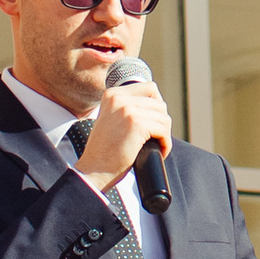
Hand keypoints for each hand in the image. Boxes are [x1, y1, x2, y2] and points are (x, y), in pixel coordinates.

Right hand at [75, 72, 170, 195]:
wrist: (94, 170)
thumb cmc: (105, 151)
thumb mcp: (112, 119)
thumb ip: (127, 108)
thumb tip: (158, 105)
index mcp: (113, 94)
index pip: (150, 88)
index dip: (156, 106)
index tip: (153, 123)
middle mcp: (119, 98)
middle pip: (159, 104)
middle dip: (161, 123)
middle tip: (154, 139)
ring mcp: (128, 110)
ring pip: (164, 118)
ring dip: (164, 134)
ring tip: (155, 146)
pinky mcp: (137, 124)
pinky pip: (163, 130)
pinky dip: (165, 143)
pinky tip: (159, 151)